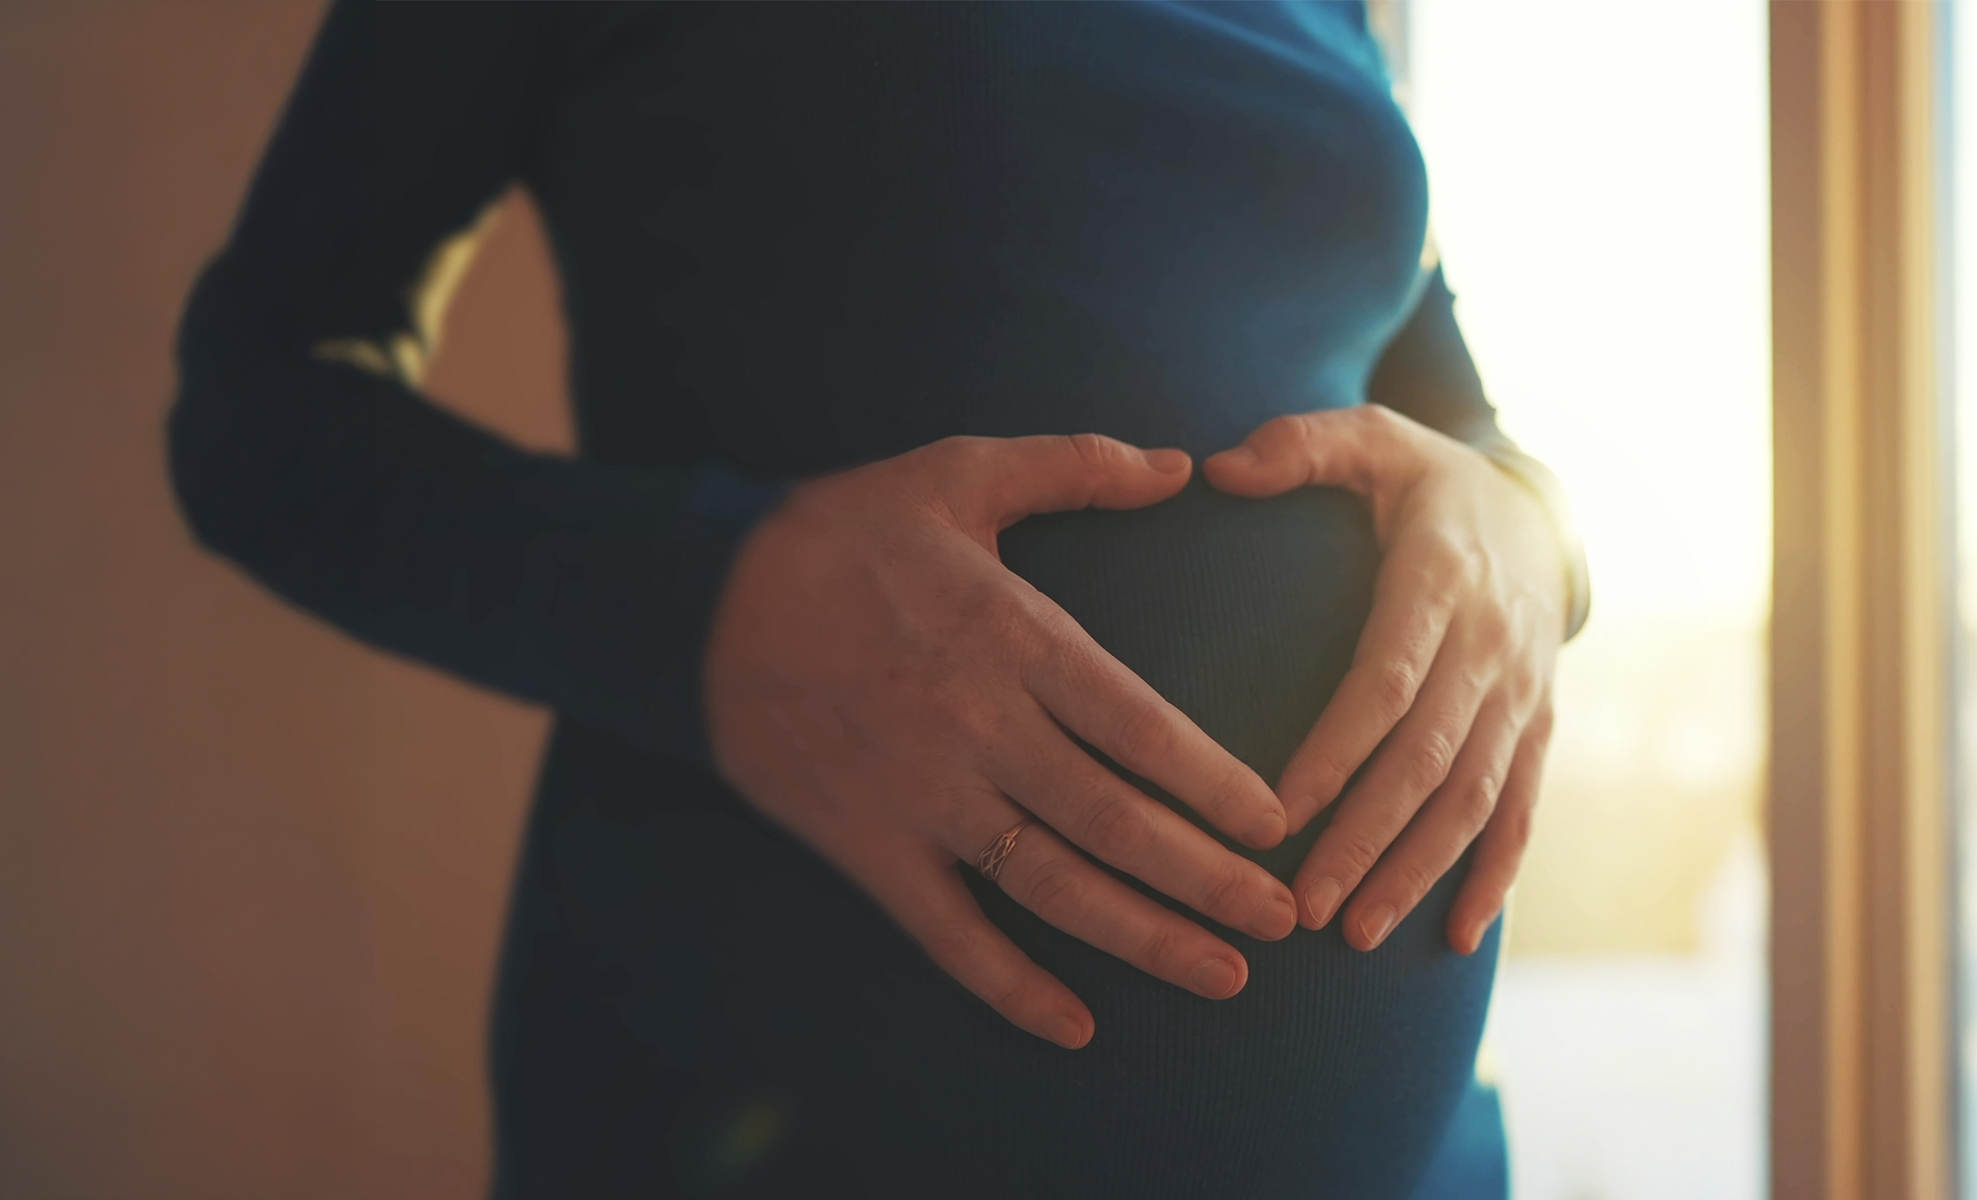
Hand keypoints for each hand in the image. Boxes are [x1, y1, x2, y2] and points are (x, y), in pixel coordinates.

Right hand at [705, 434, 1296, 1049]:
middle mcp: (980, 728)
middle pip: (1115, 821)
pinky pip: (947, 933)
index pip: (1139, 726)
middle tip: (1282, 917)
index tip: (1276, 825)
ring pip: (1052, 885)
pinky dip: (1009, 986)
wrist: (694, 602)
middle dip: (1208, 878)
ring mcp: (922, 797)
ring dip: (1143, 938)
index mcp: (1012, 638)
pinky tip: (1074, 1026)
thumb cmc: (836, 533)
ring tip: (1222, 974)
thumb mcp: (956, 473)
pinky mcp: (868, 846)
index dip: (1213, 782)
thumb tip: (1180, 463)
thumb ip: (1073, 468)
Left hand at [1204, 406, 1563, 955]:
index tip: (1274, 812)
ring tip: (1357, 933)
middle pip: (1427, 758)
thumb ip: (1297, 444)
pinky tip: (1454, 937)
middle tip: (1302, 905)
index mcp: (1442, 578)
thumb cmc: (1424, 479)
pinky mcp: (1538, 728)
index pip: (1385, 680)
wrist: (1539, 507)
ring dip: (1418, 870)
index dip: (1335, 752)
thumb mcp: (1369, 437)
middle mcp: (1494, 644)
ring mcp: (1524, 693)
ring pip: (1474, 798)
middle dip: (1366, 837)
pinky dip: (1495, 876)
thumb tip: (1218, 467)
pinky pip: (1521, 811)